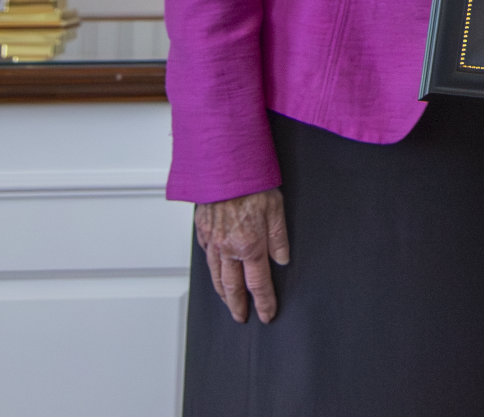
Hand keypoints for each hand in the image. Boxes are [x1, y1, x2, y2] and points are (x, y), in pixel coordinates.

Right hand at [193, 188, 289, 322]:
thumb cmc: (251, 183)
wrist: (224, 165)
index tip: (267, 314)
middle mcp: (228, 248)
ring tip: (228, 302)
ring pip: (215, 275)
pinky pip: (206, 256)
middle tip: (241, 317)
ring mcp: (212, 241)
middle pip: (232, 287)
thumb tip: (281, 259)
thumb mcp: (277, 210)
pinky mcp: (202, 230)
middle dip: (237, 306)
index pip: (258, 284)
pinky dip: (211, 269)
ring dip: (222, 292)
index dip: (264, 302)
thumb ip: (279, 238)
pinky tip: (215, 271)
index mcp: (250, 245)